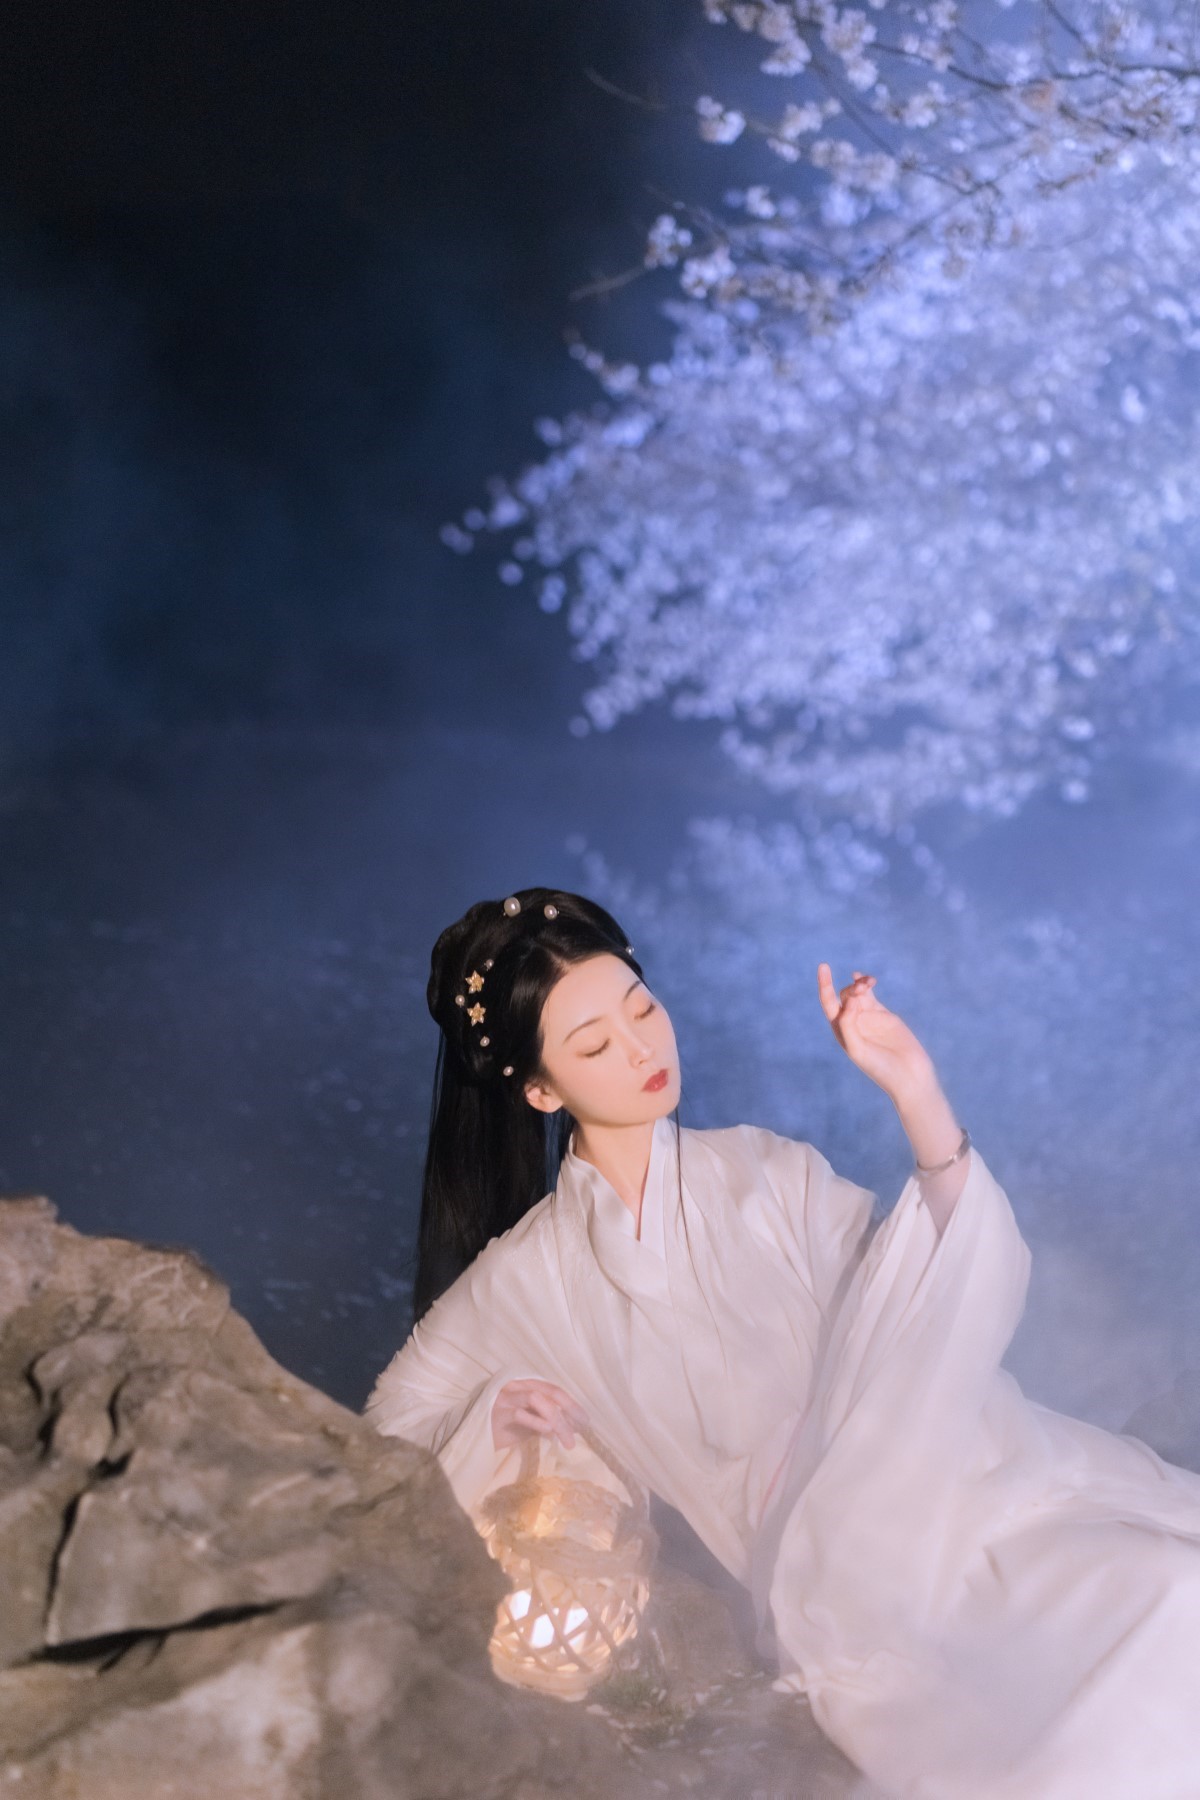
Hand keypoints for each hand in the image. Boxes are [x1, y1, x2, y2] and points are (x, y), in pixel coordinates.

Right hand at [492, 1379, 590, 1451]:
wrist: (477, 1439)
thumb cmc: (505, 1428)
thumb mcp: (531, 1422)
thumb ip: (548, 1419)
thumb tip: (574, 1426)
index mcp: (526, 1385)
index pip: (554, 1389)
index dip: (571, 1404)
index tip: (585, 1421)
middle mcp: (517, 1386)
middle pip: (549, 1392)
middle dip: (568, 1411)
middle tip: (581, 1429)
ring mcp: (507, 1397)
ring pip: (537, 1399)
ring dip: (556, 1420)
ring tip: (566, 1439)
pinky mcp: (498, 1412)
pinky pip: (521, 1413)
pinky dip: (537, 1421)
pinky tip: (548, 1432)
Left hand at [817, 963, 936, 1104]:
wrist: (908, 1074)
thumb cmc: (880, 1067)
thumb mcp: (857, 1049)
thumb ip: (848, 1024)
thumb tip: (849, 1000)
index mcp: (841, 1032)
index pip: (828, 1004)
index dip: (824, 985)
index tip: (823, 966)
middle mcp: (852, 1023)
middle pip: (844, 996)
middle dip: (851, 988)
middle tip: (863, 990)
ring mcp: (868, 1018)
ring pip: (857, 993)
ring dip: (859, 984)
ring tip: (868, 984)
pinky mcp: (883, 1015)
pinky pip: (870, 996)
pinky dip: (865, 984)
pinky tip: (863, 978)